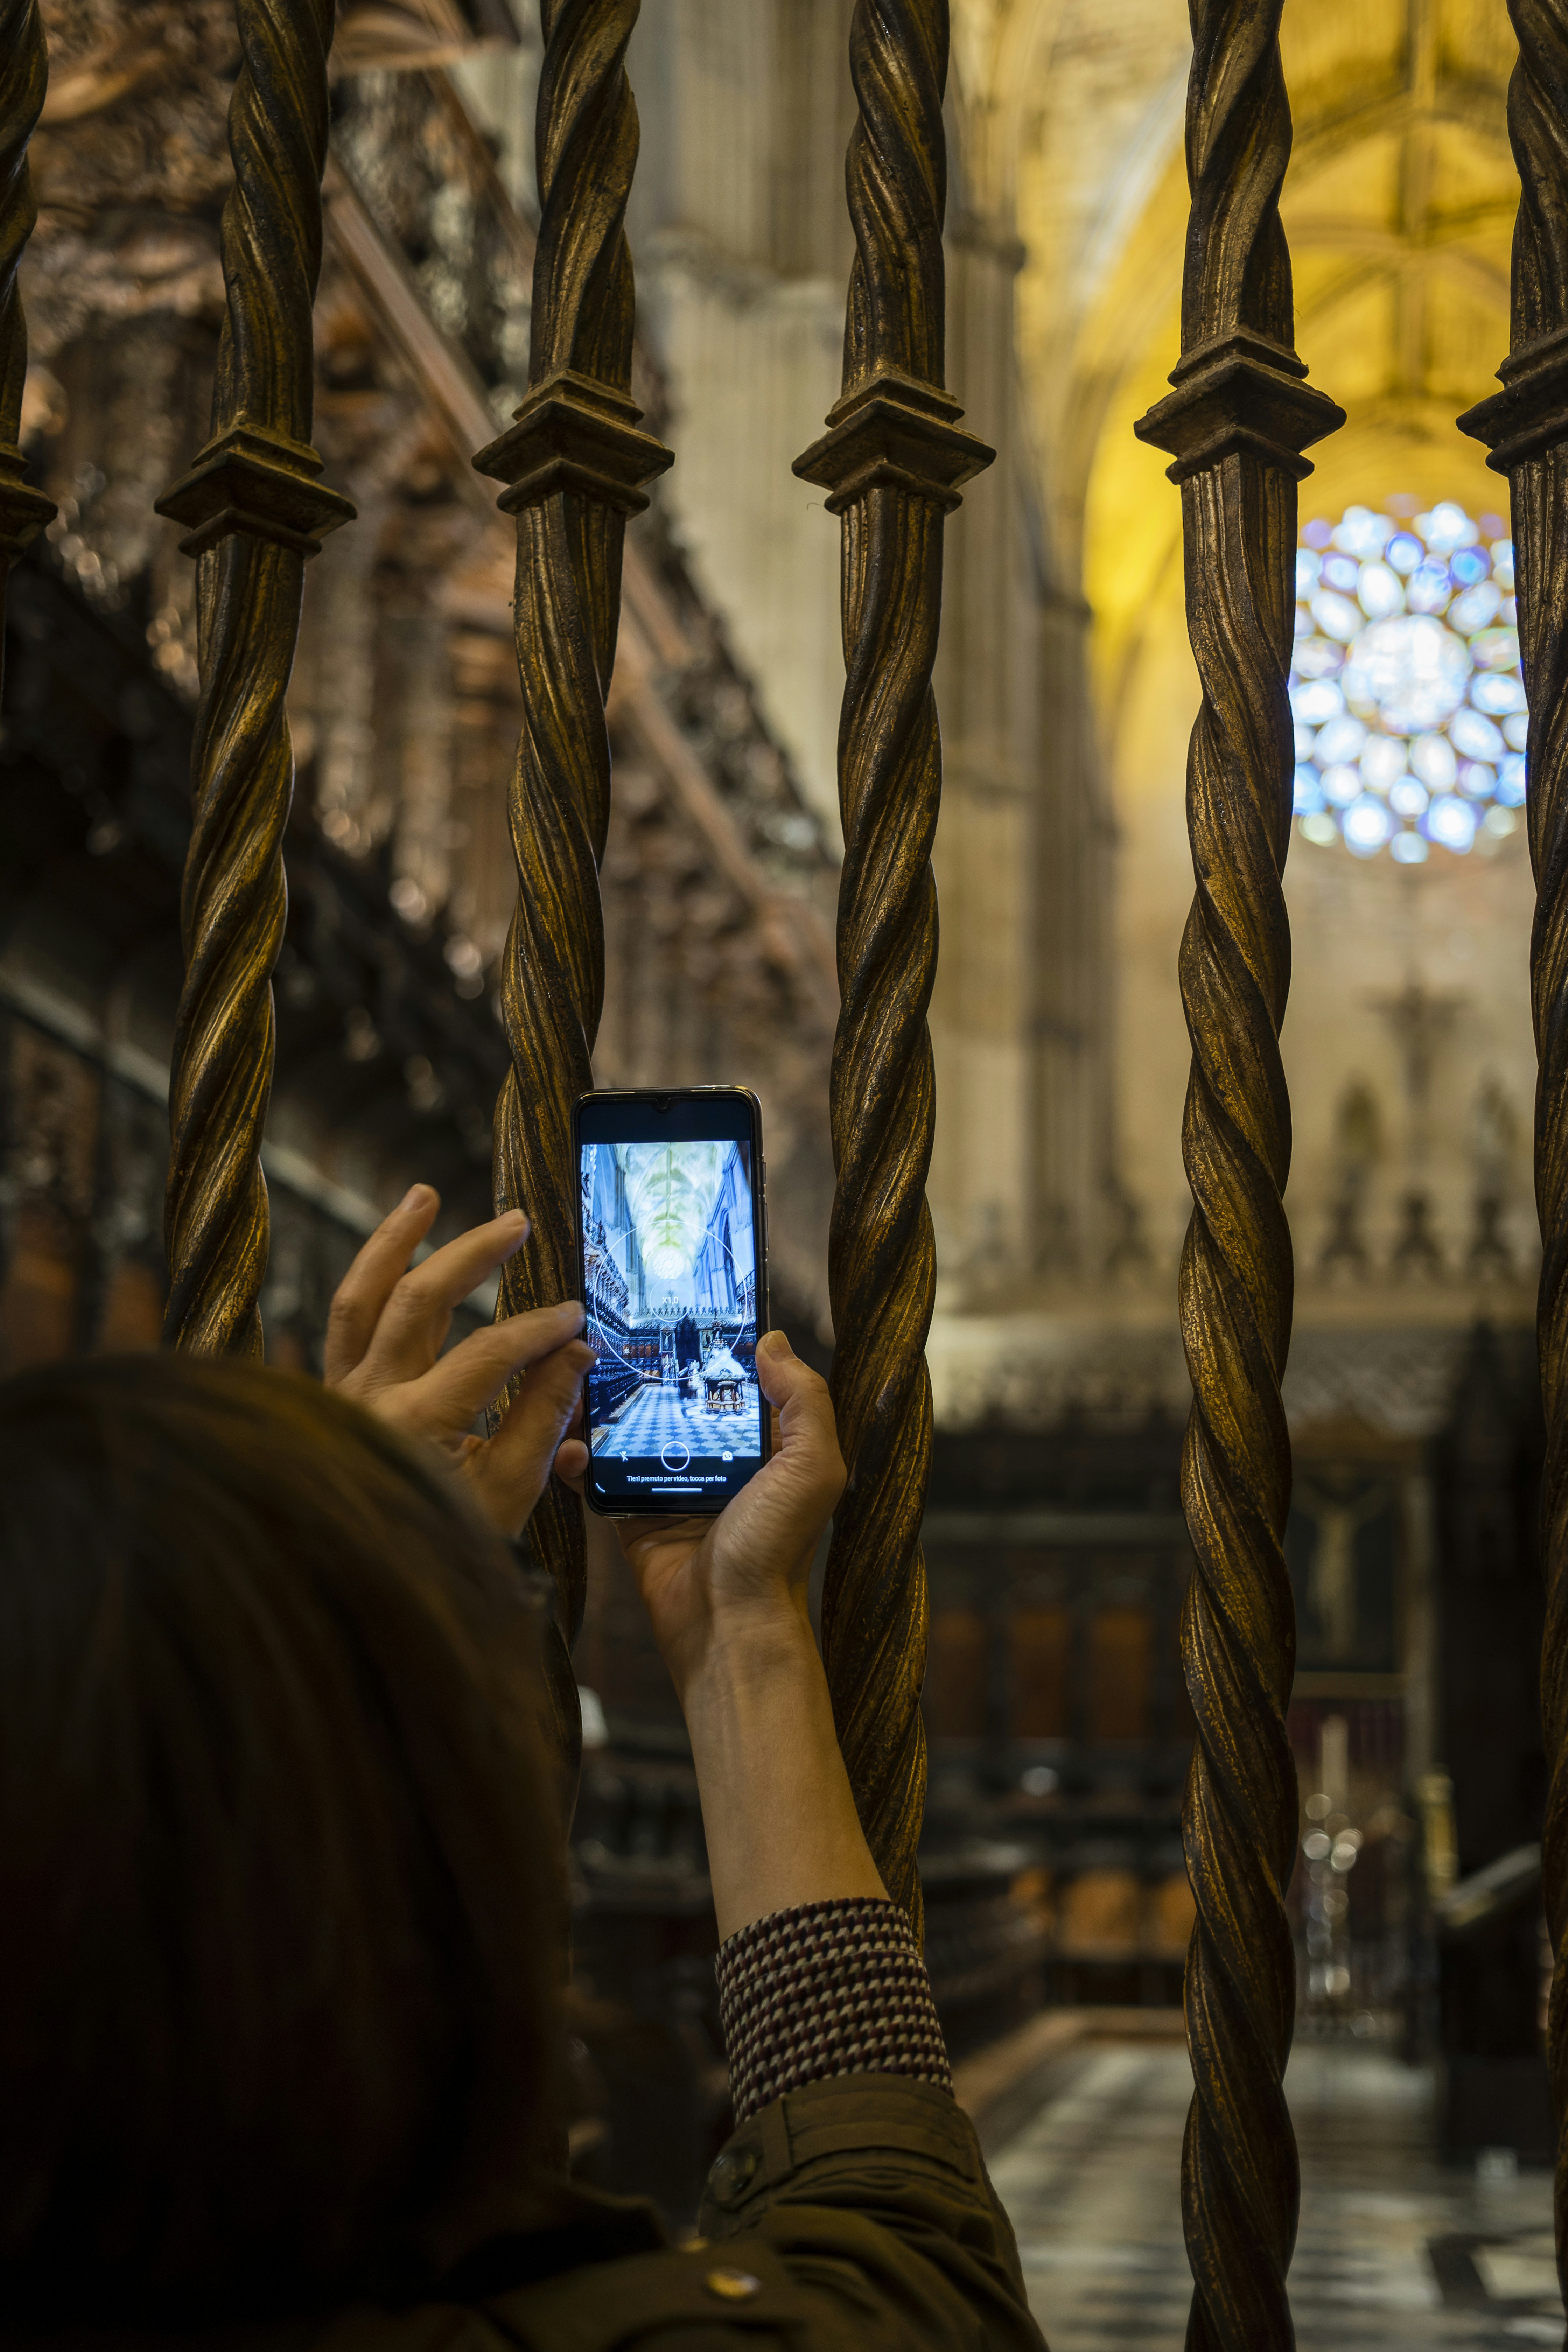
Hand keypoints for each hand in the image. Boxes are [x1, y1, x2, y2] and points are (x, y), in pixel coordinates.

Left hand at [326, 1184, 592, 1538]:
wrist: (362, 1591)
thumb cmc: (444, 1547)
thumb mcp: (508, 1493)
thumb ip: (543, 1418)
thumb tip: (576, 1353)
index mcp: (415, 1426)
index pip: (488, 1354)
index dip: (539, 1329)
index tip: (577, 1317)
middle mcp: (367, 1400)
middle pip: (418, 1302)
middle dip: (471, 1255)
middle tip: (515, 1222)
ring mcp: (340, 1396)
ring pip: (359, 1300)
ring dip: (392, 1242)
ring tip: (422, 1195)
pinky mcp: (330, 1398)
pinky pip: (343, 1327)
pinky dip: (366, 1285)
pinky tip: (391, 1258)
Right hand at [557, 1329, 844, 1698]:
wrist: (726, 1624)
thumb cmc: (774, 1548)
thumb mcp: (812, 1466)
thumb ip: (803, 1401)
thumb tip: (772, 1340)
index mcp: (763, 1448)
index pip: (734, 1385)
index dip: (709, 1350)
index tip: (674, 1311)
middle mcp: (718, 1464)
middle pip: (676, 1404)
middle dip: (646, 1374)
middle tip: (607, 1337)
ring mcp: (672, 1490)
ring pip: (632, 1436)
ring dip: (603, 1411)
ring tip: (575, 1378)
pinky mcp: (633, 1519)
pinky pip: (601, 1480)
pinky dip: (578, 1461)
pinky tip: (564, 1441)